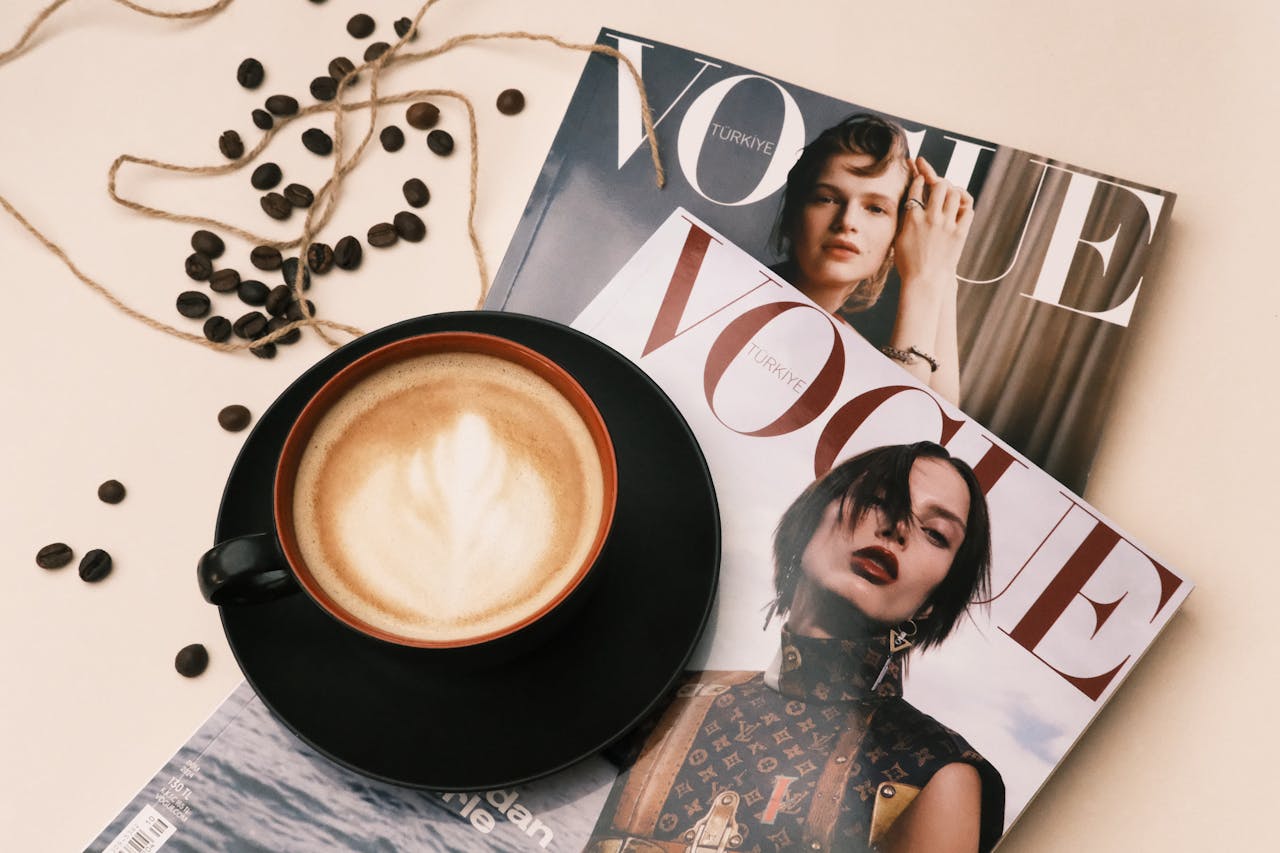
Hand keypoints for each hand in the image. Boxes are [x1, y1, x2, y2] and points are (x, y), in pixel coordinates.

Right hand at [893, 157, 973, 292]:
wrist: (924, 281)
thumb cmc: (908, 263)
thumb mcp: (898, 238)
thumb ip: (905, 218)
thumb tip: (909, 203)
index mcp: (912, 217)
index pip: (917, 187)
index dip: (920, 178)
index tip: (921, 178)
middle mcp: (930, 218)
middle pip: (940, 185)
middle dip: (939, 181)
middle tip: (938, 183)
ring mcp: (946, 225)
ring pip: (955, 194)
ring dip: (953, 191)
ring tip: (950, 194)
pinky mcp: (960, 233)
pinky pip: (968, 210)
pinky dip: (965, 205)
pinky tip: (960, 207)